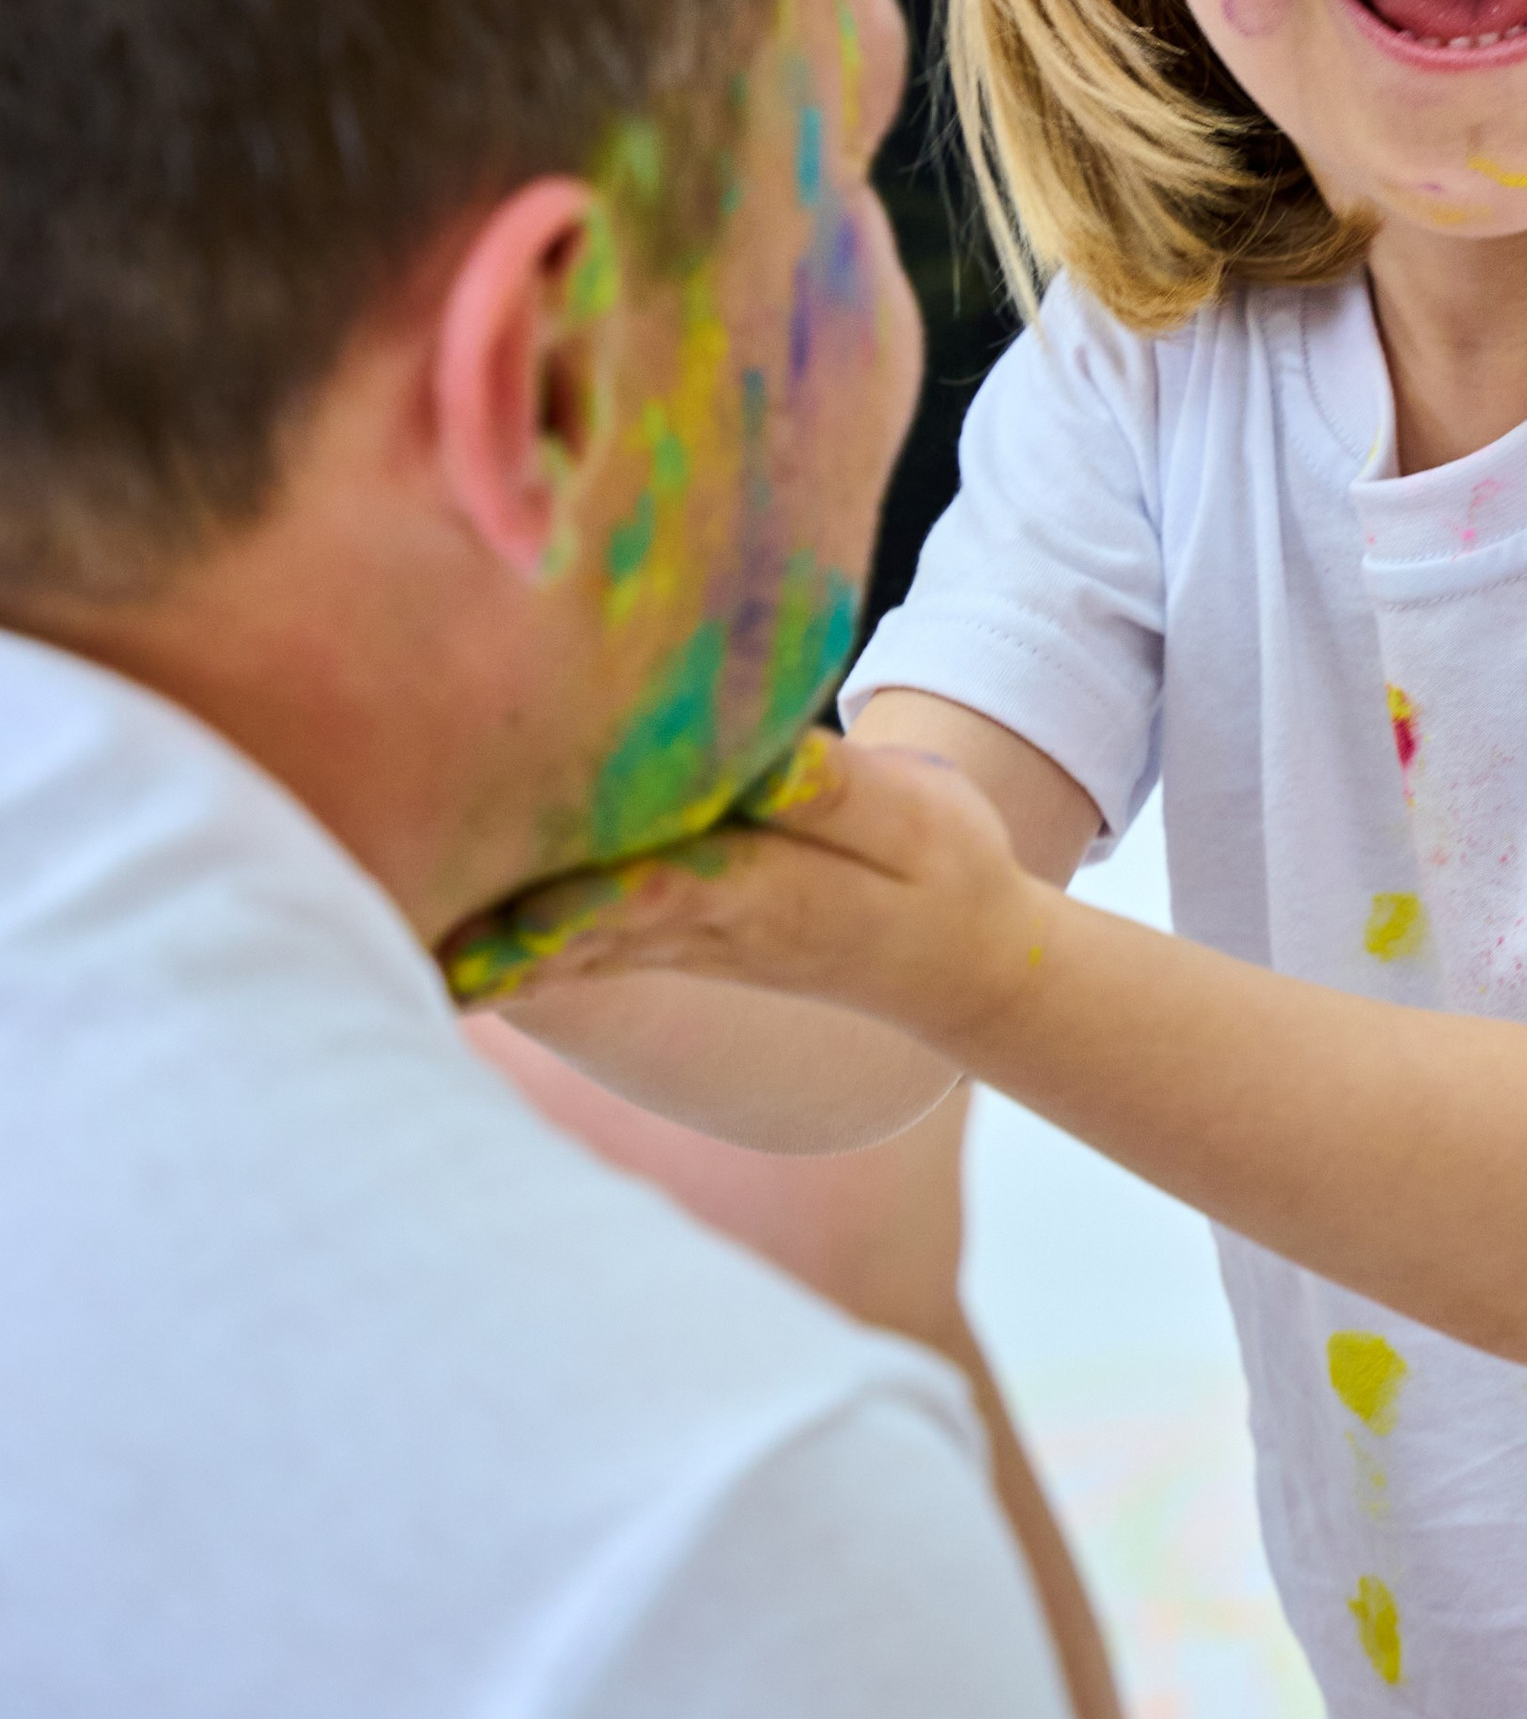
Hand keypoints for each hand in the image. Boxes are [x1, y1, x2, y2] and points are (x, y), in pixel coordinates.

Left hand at [442, 732, 1052, 1056]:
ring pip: (561, 944)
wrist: (955, 961)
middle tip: (381, 884)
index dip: (567, 888)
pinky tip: (433, 945)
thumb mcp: (916, 818)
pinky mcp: (667, 941)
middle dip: (486, 909)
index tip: (483, 868)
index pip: (648, 883)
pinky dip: (503, 949)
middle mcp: (703, 929)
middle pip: (573, 921)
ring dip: (480, 934)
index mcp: (763, 891)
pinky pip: (570, 953)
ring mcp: (679, 943)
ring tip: (379, 909)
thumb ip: (837, 789)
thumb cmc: (937, 867)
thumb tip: (767, 757)